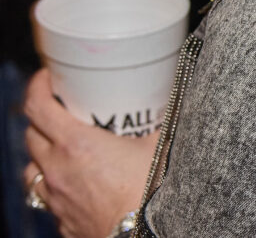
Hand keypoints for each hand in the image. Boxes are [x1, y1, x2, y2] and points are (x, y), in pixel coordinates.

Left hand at [22, 70, 156, 237]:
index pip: (38, 107)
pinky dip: (53, 182)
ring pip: (32, 167)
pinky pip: (46, 195)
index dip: (38, 86)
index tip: (49, 77)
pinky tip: (74, 181)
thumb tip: (181, 91)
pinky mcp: (61, 219)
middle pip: (31, 134)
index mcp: (76, 145)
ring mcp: (56, 196)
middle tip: (65, 107)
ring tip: (62, 146)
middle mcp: (58, 169)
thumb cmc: (151, 193)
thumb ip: (166, 117)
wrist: (143, 236)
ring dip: (42, 152)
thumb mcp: (161, 145)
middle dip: (42, 116)